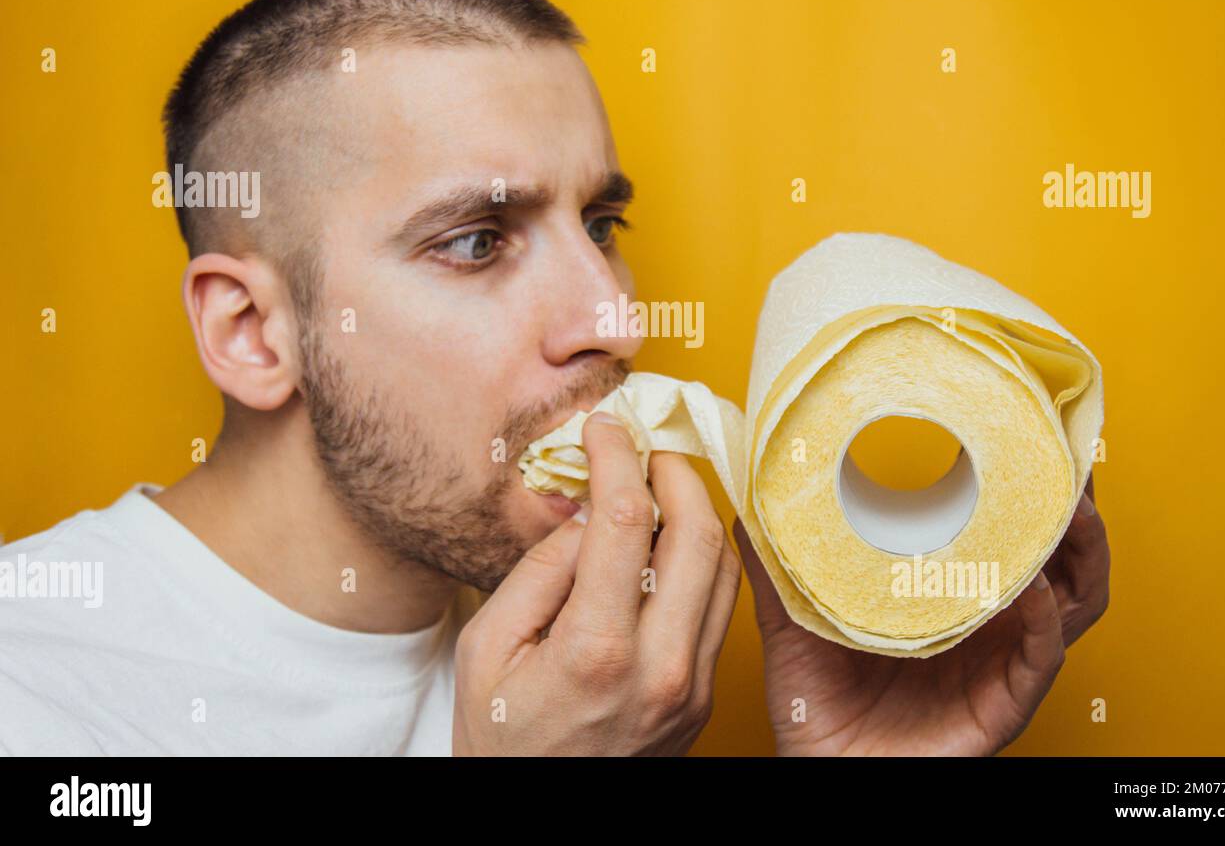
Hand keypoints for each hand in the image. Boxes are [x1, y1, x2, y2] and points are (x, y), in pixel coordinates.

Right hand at [453, 412, 740, 754]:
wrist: (541, 815)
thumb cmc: (500, 735)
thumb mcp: (487, 648)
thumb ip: (540, 571)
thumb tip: (589, 510)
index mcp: (596, 651)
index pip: (628, 522)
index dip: (619, 458)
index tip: (606, 429)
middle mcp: (660, 667)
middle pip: (698, 535)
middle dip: (676, 472)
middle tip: (647, 448)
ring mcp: (691, 685)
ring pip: (725, 568)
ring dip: (698, 512)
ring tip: (660, 487)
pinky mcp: (704, 695)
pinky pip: (721, 607)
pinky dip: (705, 558)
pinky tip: (672, 541)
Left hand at [734, 476, 1107, 755]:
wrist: (822, 774)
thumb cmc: (818, 704)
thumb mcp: (794, 617)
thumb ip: (777, 560)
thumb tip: (751, 495)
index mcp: (951, 596)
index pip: (1004, 529)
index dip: (1025, 480)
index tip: (1027, 425)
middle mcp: (988, 624)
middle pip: (1057, 555)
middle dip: (1072, 502)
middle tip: (1071, 453)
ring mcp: (1002, 663)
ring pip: (1072, 600)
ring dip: (1079, 549)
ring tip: (1072, 504)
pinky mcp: (1002, 706)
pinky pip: (1040, 660)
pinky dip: (1042, 619)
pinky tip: (1032, 584)